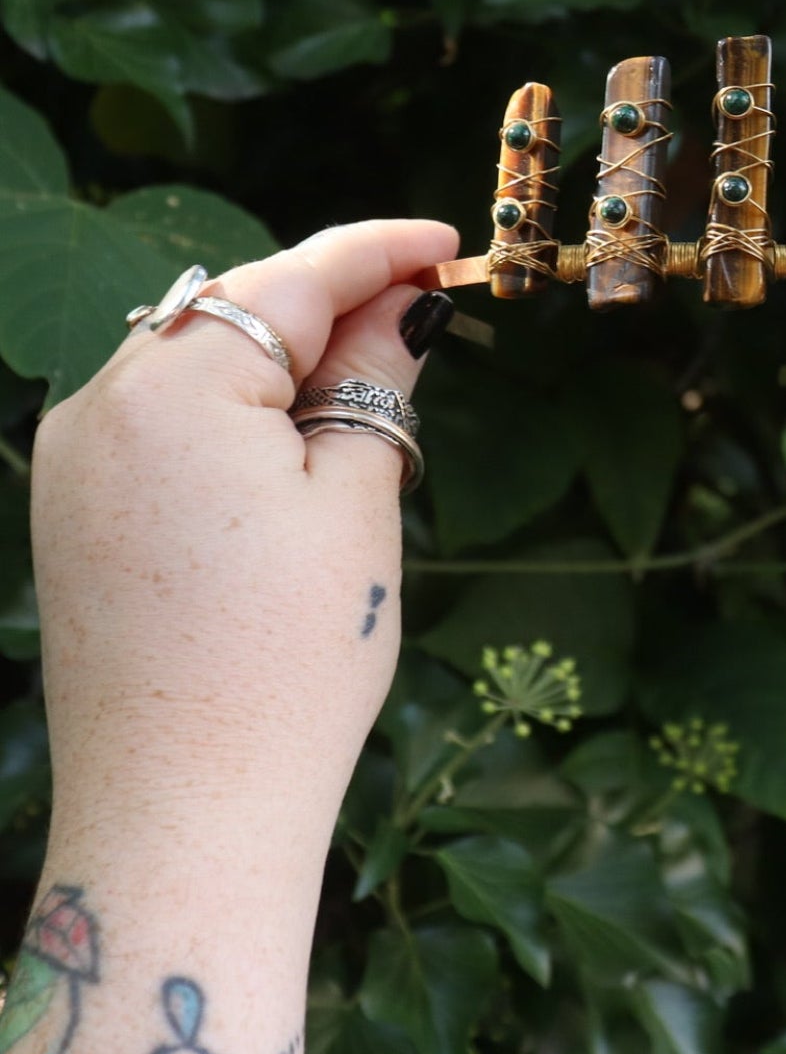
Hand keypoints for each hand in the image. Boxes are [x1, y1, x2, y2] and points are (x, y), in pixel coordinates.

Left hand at [32, 219, 457, 838]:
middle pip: (236, 312)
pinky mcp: (70, 509)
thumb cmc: (292, 657)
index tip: (446, 243)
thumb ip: (373, 379)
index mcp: (172, 388)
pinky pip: (161, 416)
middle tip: (424, 316)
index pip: (293, 278)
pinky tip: (293, 441)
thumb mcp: (357, 498)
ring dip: (282, 358)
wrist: (185, 811)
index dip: (380, 250)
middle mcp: (98, 404)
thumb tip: (399, 308)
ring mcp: (72, 460)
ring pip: (196, 360)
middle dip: (331, 304)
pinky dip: (232, 407)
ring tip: (370, 391)